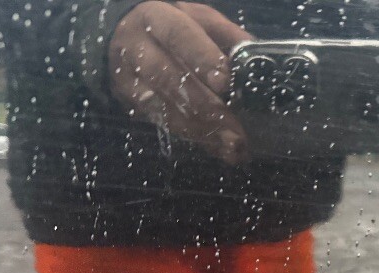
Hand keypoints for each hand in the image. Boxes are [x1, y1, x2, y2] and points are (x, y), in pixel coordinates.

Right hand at [109, 1, 249, 163]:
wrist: (123, 35)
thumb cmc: (172, 28)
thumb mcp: (199, 20)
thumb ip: (226, 35)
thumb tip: (255, 56)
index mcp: (157, 18)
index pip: (179, 36)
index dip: (202, 59)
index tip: (225, 82)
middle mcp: (137, 48)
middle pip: (168, 78)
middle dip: (206, 107)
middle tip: (236, 130)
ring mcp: (129, 79)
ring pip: (164, 107)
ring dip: (201, 130)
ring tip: (232, 146)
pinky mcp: (131, 104)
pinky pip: (163, 125)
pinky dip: (195, 138)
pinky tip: (219, 149)